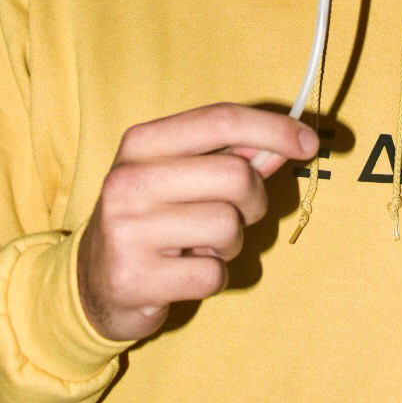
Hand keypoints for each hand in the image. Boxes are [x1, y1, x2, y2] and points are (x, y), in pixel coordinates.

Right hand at [78, 103, 318, 341]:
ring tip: (201, 246)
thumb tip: (290, 143)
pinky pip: (213, 273)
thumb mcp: (181, 177)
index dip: (273, 129)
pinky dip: (212, 277)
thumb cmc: (151, 220)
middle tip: (237, 216)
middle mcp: (128, 180)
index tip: (309, 143)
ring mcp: (127, 229)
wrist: (92, 282)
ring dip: (231, 244)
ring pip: (228, 226)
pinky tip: (183, 273)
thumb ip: (233, 157)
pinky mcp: (134, 277)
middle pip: (236, 175)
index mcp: (141, 143)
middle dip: (254, 200)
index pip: (220, 120)